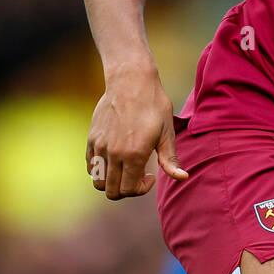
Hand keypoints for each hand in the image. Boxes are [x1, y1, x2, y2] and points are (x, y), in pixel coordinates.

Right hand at [86, 63, 188, 198]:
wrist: (130, 81)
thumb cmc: (154, 106)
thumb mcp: (167, 132)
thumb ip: (170, 159)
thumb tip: (183, 178)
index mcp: (134, 154)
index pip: (129, 190)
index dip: (141, 189)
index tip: (151, 175)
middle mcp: (113, 153)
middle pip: (112, 191)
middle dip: (127, 189)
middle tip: (138, 174)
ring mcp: (99, 146)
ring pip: (98, 182)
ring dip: (112, 181)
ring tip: (126, 168)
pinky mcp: (91, 139)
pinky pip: (90, 166)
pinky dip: (101, 170)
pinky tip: (116, 158)